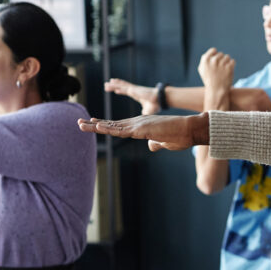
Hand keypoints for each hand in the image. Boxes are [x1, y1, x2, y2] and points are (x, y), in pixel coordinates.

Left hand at [78, 112, 207, 151]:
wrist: (191, 129)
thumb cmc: (181, 137)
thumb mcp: (166, 143)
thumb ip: (156, 143)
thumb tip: (151, 146)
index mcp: (142, 126)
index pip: (120, 126)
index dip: (105, 125)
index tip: (93, 123)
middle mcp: (138, 123)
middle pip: (112, 124)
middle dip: (95, 124)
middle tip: (79, 122)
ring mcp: (139, 124)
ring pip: (113, 126)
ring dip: (96, 125)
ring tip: (80, 124)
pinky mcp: (142, 128)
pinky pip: (122, 130)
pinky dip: (108, 128)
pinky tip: (97, 126)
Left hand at [105, 78, 159, 113]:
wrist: (160, 99)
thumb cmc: (156, 104)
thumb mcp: (148, 111)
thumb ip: (144, 112)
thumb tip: (144, 116)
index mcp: (137, 95)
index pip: (127, 92)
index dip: (121, 91)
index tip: (116, 90)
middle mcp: (134, 91)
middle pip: (123, 88)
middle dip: (115, 86)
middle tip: (107, 85)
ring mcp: (134, 89)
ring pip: (121, 86)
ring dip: (114, 85)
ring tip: (107, 83)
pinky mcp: (133, 89)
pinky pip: (123, 86)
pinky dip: (117, 84)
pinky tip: (112, 82)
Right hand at [197, 48, 234, 90]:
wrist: (216, 91)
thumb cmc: (208, 80)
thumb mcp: (202, 70)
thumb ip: (205, 60)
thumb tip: (212, 52)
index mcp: (206, 59)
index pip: (213, 50)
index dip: (215, 55)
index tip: (215, 62)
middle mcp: (213, 60)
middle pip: (221, 54)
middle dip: (221, 60)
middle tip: (219, 69)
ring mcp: (222, 63)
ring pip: (227, 57)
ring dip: (226, 62)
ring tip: (223, 71)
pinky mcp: (229, 67)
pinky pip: (232, 61)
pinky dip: (231, 66)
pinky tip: (228, 71)